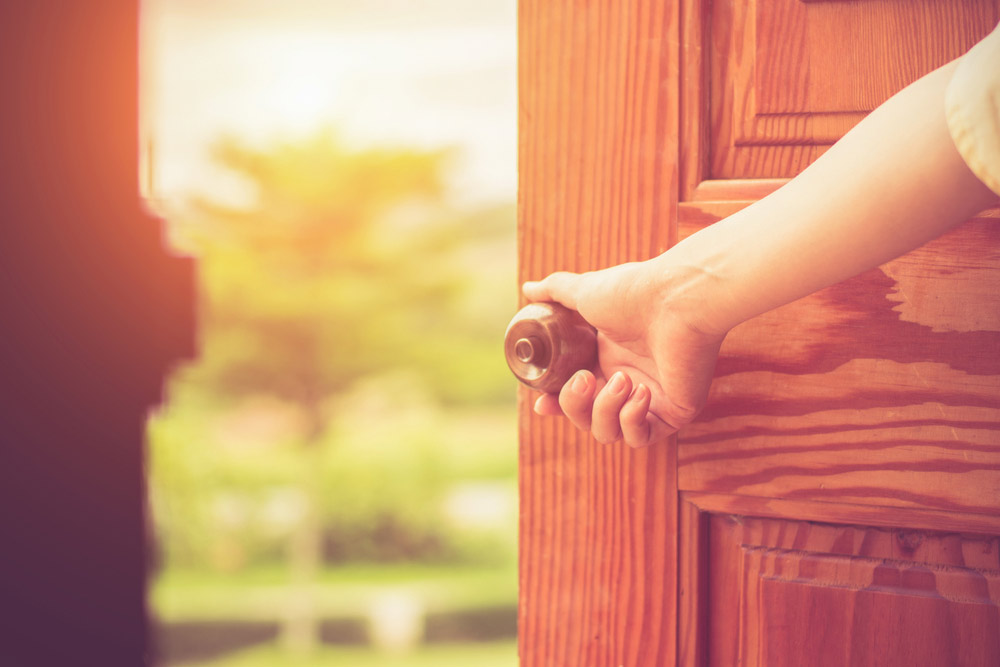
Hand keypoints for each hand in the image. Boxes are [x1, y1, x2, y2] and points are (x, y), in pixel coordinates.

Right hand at [522, 260, 726, 446]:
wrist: (676, 298)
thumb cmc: (634, 292)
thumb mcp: (583, 292)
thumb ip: (555, 292)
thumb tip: (527, 289)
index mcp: (606, 358)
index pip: (575, 396)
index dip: (556, 404)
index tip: (542, 402)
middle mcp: (628, 380)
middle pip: (586, 418)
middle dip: (576, 406)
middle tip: (585, 379)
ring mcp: (652, 399)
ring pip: (610, 433)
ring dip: (606, 411)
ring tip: (622, 379)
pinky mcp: (675, 411)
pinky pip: (643, 437)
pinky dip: (633, 420)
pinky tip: (641, 393)